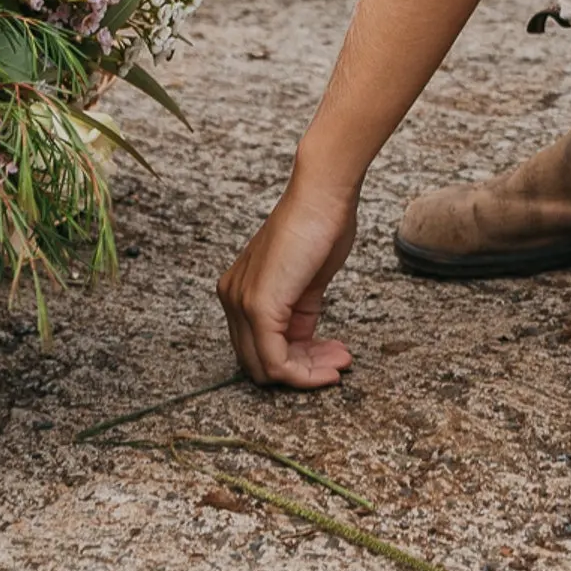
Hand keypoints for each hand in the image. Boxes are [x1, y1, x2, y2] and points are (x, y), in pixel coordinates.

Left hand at [217, 163, 358, 388]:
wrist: (323, 196)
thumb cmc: (319, 226)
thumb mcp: (305, 282)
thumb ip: (295, 313)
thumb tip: (302, 343)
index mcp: (238, 290)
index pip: (256, 346)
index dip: (292, 361)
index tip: (327, 359)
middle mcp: (232, 297)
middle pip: (258, 362)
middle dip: (300, 371)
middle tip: (336, 364)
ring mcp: (242, 303)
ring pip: (266, 367)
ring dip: (307, 374)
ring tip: (339, 364)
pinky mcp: (259, 308)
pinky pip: (277, 360)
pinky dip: (305, 372)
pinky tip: (333, 364)